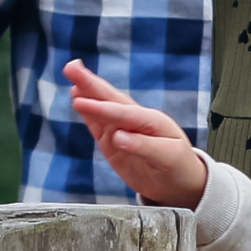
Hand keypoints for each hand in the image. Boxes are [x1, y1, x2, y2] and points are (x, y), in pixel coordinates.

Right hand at [58, 60, 212, 210]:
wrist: (180, 183)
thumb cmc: (179, 167)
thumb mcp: (168, 158)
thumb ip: (144, 147)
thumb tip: (117, 137)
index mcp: (151, 120)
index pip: (122, 112)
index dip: (101, 108)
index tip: (80, 102)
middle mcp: (136, 120)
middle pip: (110, 99)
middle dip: (90, 83)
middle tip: (72, 66)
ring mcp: (123, 129)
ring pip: (101, 108)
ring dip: (86, 92)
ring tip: (71, 74)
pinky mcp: (114, 142)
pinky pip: (98, 124)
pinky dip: (87, 112)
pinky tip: (77, 98)